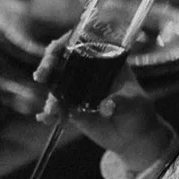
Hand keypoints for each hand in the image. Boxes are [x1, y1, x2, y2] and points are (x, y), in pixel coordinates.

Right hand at [33, 36, 175, 170]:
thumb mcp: (134, 103)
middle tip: (40, 76)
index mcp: (102, 59)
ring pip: (55, 85)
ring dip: (50, 95)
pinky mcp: (71, 107)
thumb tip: (106, 107)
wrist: (133, 136)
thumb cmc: (139, 111)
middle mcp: (86, 70)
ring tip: (52, 110)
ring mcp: (76, 89)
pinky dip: (49, 112)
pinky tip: (45, 118)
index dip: (63, 43)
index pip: (79, 42)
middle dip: (47, 65)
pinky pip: (55, 107)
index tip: (54, 50)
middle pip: (60, 60)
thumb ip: (122, 103)